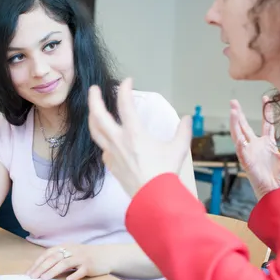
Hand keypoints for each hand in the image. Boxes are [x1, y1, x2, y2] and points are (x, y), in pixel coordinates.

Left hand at [26, 244, 111, 279]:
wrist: (106, 255)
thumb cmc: (85, 255)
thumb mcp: (71, 253)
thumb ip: (59, 258)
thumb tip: (43, 268)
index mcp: (66, 246)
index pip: (48, 253)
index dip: (38, 262)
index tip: (30, 272)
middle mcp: (72, 250)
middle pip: (54, 258)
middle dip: (42, 267)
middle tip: (33, 277)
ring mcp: (81, 258)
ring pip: (65, 263)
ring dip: (53, 271)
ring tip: (44, 279)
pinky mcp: (90, 265)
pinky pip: (81, 270)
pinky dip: (74, 275)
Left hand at [87, 77, 192, 196]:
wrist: (153, 198)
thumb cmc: (165, 173)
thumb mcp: (178, 149)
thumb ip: (183, 131)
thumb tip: (187, 118)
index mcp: (134, 133)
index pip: (125, 104)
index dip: (124, 89)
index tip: (127, 81)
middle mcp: (118, 140)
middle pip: (98, 115)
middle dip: (94, 99)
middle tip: (94, 89)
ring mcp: (111, 153)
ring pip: (95, 131)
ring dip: (92, 118)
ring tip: (93, 110)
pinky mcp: (110, 165)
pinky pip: (102, 148)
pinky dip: (102, 139)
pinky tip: (106, 139)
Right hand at [230, 97, 279, 199]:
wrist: (276, 192)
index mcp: (267, 144)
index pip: (266, 124)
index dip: (266, 111)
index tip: (266, 98)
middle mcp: (256, 146)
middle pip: (245, 126)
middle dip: (238, 114)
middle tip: (233, 101)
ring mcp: (249, 153)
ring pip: (238, 135)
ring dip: (234, 123)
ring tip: (232, 111)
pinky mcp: (246, 162)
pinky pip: (241, 151)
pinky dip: (239, 144)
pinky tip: (238, 137)